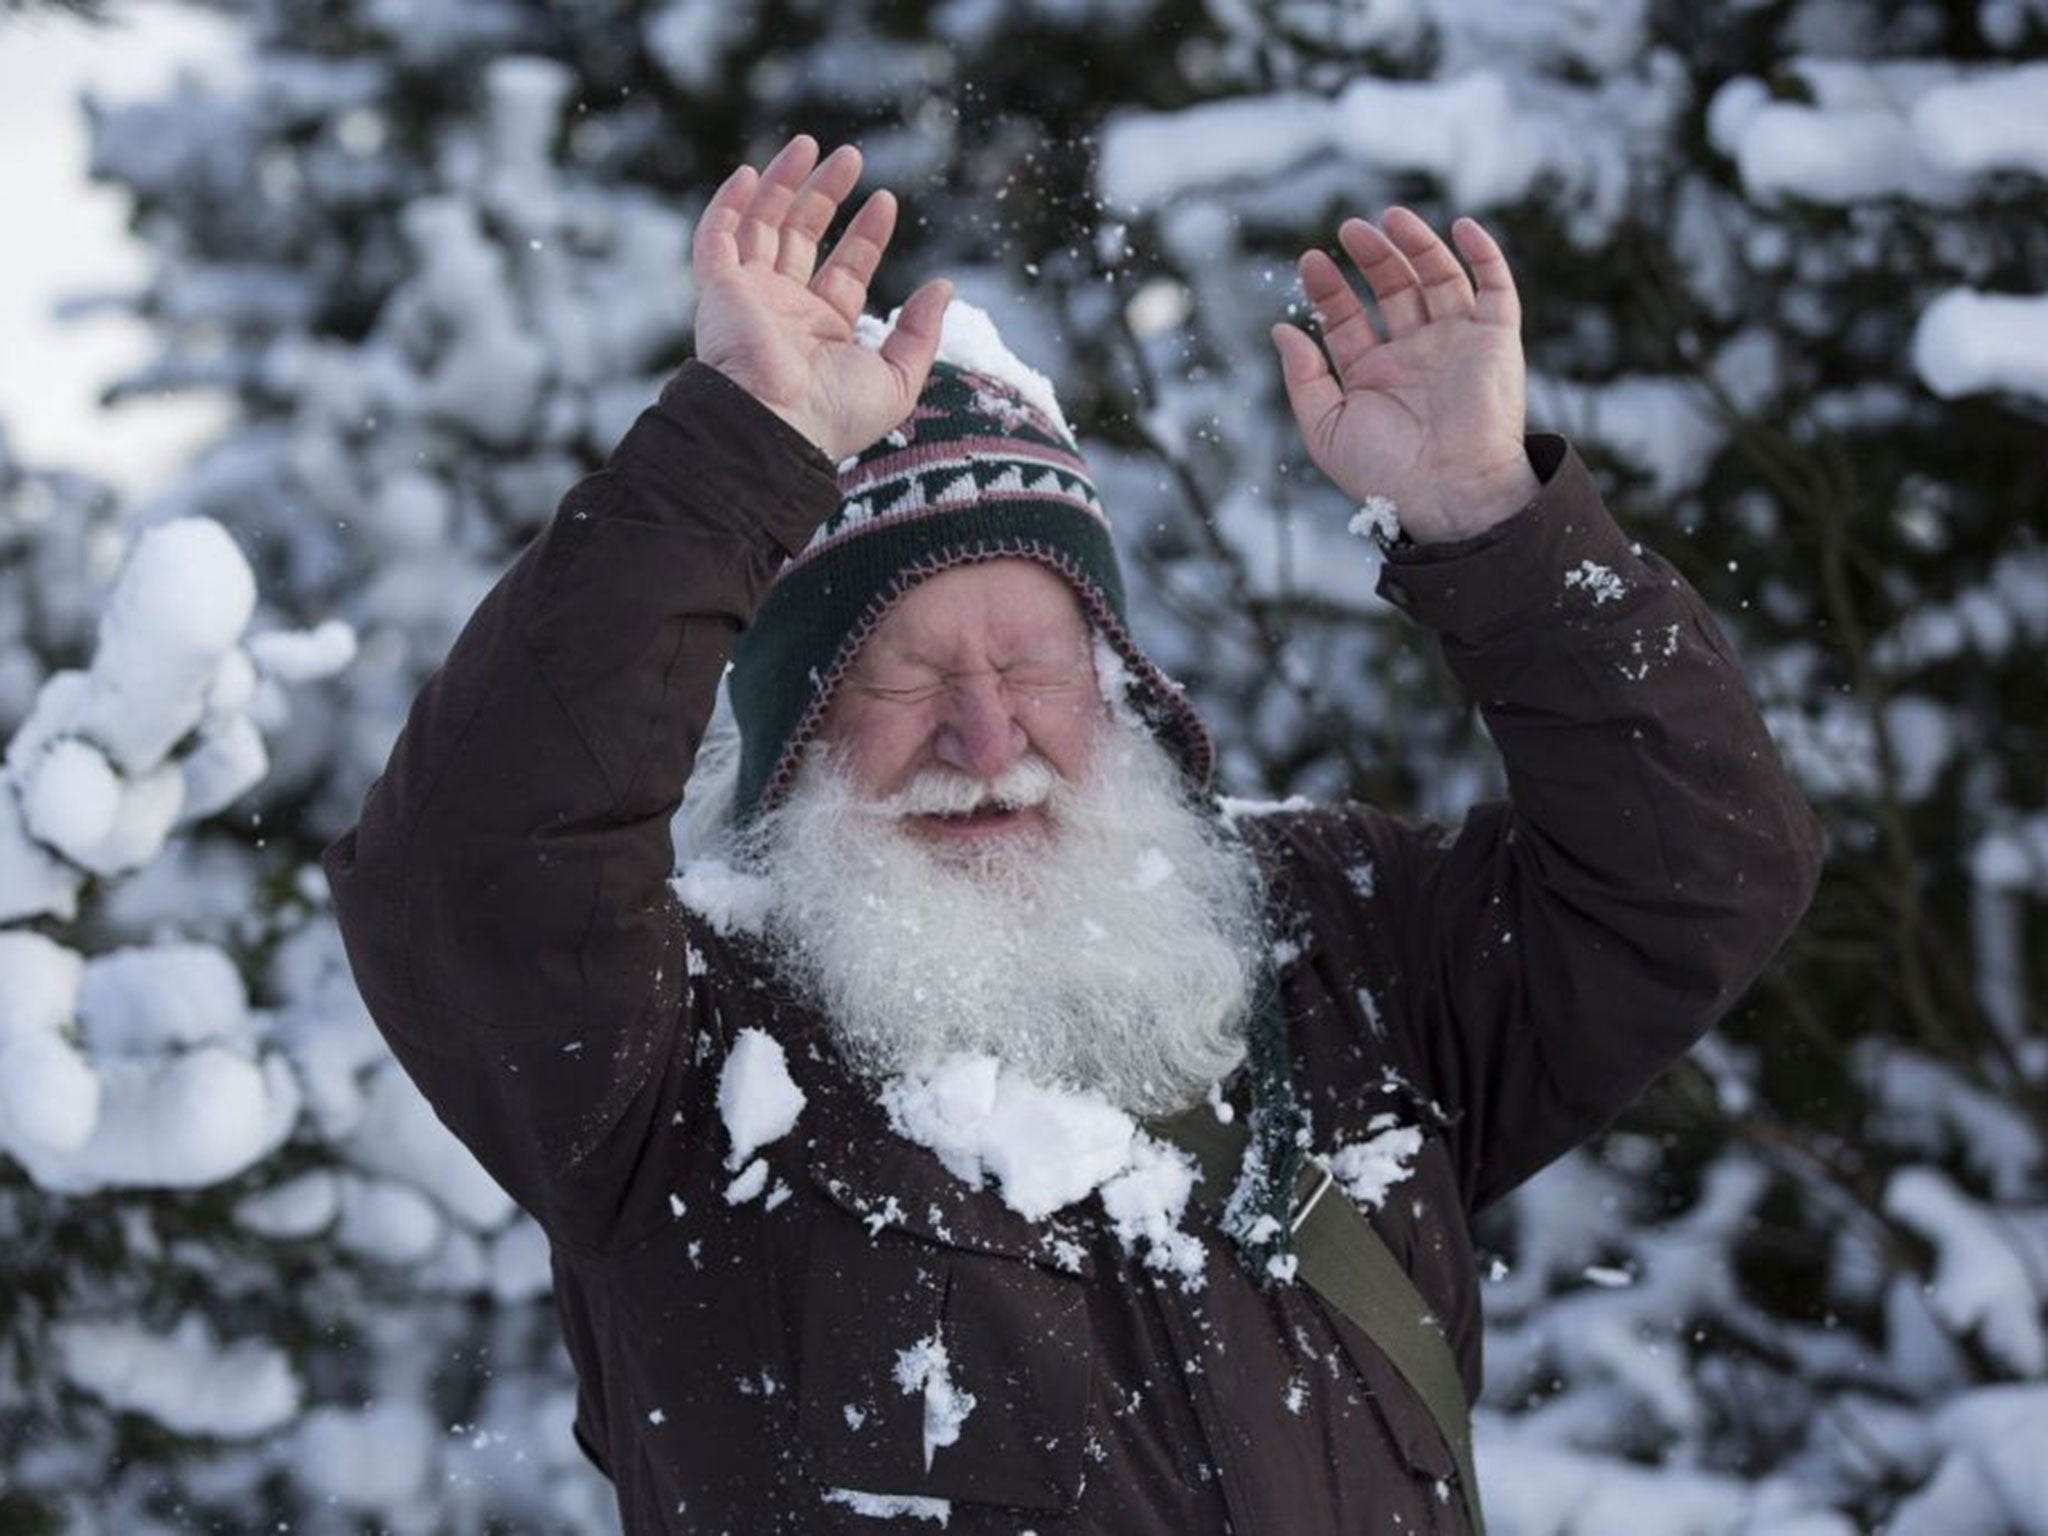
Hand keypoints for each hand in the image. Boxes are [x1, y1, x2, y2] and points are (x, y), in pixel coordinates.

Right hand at [692, 135, 951, 462]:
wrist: (776, 427)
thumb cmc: (835, 415)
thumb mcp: (899, 380)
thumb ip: (921, 334)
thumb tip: (943, 286)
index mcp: (823, 331)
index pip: (846, 270)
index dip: (867, 235)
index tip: (885, 200)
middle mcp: (784, 310)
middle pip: (803, 237)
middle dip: (826, 194)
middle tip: (851, 156)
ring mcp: (749, 297)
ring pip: (762, 225)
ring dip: (783, 183)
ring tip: (811, 143)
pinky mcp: (718, 291)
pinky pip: (715, 238)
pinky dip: (727, 204)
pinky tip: (748, 172)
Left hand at [1271, 209, 1538, 543]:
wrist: (1448, 490)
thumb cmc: (1384, 471)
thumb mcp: (1326, 426)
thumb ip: (1303, 378)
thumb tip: (1281, 330)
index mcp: (1374, 375)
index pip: (1349, 319)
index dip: (1329, 290)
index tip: (1310, 262)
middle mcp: (1416, 354)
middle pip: (1393, 290)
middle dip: (1372, 258)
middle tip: (1349, 229)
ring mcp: (1457, 343)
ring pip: (1438, 278)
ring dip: (1417, 245)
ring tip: (1389, 218)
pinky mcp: (1496, 339)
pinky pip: (1495, 287)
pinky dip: (1482, 254)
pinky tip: (1460, 227)